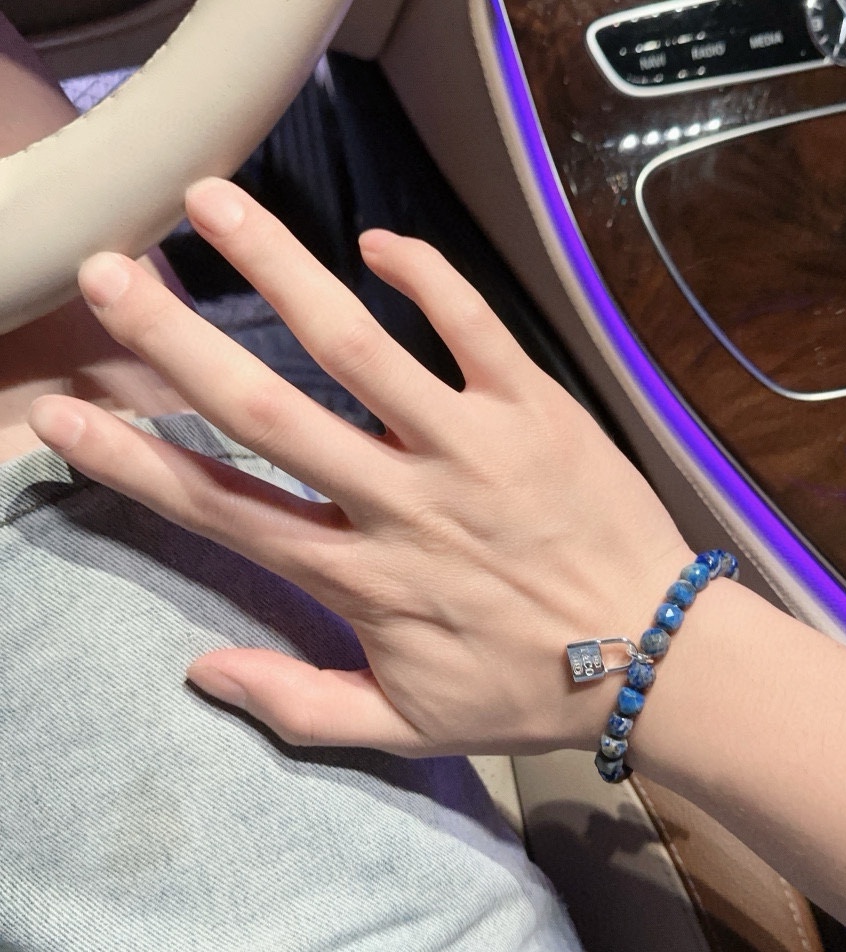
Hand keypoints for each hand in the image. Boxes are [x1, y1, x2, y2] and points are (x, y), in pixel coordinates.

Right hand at [29, 178, 691, 756]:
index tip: (64, 415)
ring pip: (356, 346)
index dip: (133, 461)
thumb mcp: (408, 729)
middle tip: (108, 272)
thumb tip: (198, 671)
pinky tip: (378, 242)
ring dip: (278, 270)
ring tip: (211, 204)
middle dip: (173, 339)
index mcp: (359, 578)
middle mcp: (399, 502)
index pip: (220, 511)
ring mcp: (469, 446)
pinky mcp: (536, 410)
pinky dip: (426, 275)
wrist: (655, 660)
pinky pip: (473, 326)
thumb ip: (298, 708)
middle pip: (265, 409)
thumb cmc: (531, 692)